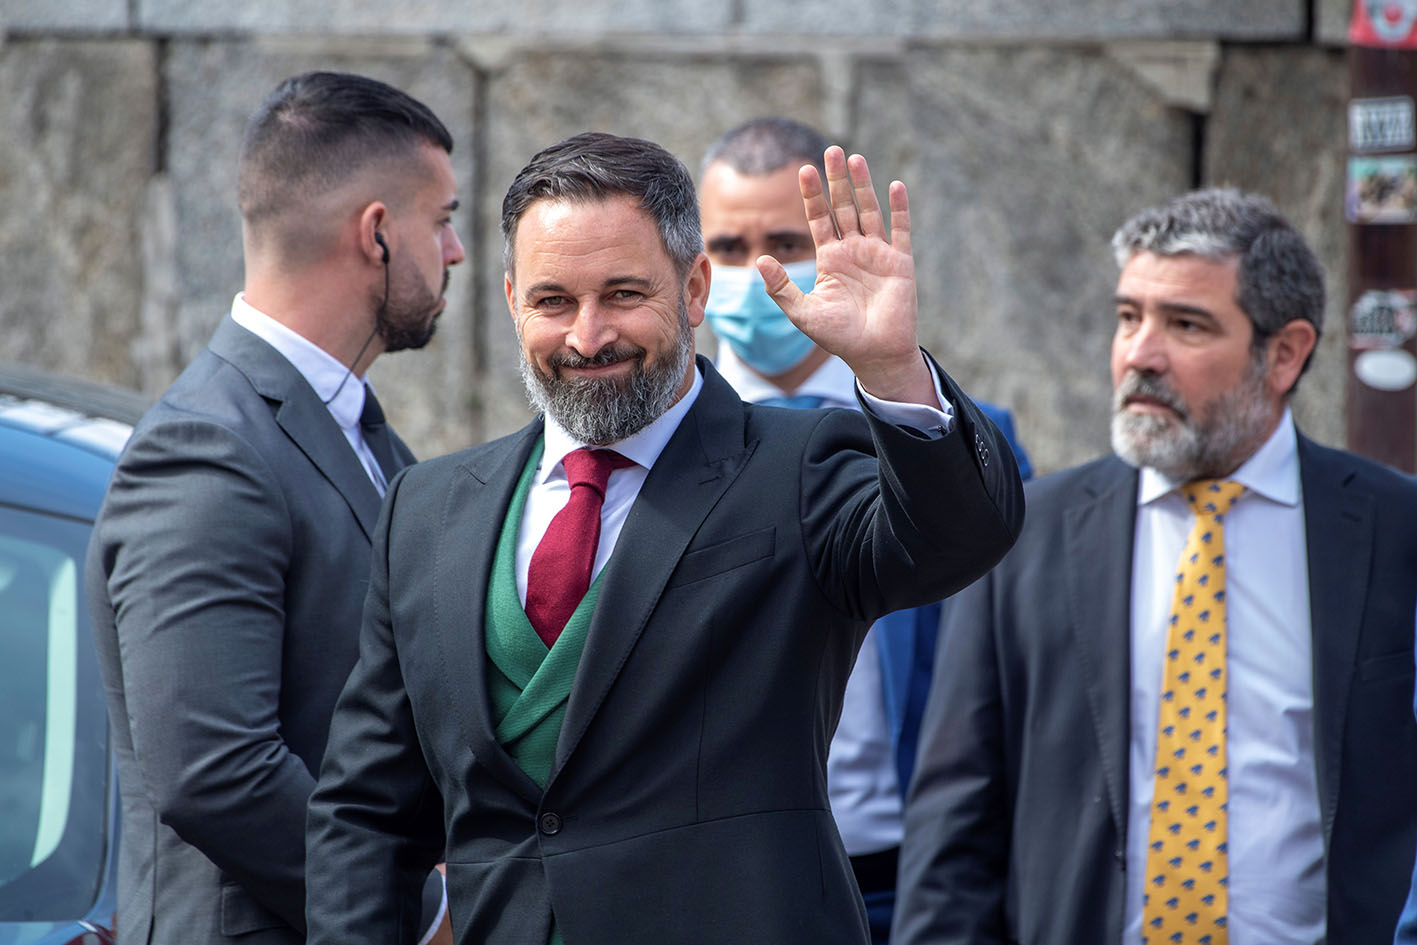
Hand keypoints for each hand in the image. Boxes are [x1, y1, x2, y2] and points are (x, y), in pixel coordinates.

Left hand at [758, 146, 935, 406]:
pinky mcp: (900, 262)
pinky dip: (898, 208)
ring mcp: (878, 254)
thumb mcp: (802, 312)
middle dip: (836, 180)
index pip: (819, 218)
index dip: (812, 195)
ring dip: (863, 186)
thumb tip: (758, 260)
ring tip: (855, 158)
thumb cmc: (839, 337)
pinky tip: (894, 185)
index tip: (803, 170)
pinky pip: (900, 229)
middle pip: (843, 206)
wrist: (874, 354)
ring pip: (869, 211)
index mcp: (830, 259)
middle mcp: (853, 250)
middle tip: (831, 150)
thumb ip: (780, 287)